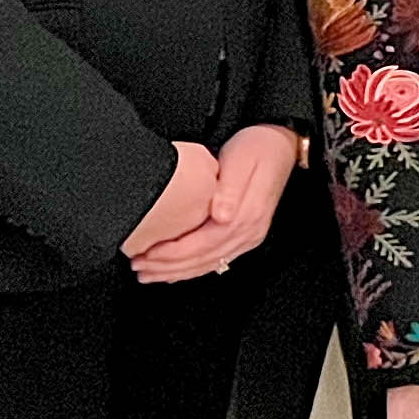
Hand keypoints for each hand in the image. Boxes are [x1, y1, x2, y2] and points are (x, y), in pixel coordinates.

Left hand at [131, 123, 301, 281]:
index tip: (146, 255)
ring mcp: (249, 236)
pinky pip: (216, 258)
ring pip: (208, 263)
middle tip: (139, 268)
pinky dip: (193, 268)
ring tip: (149, 273)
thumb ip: (230, 188)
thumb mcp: (242, 160)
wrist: (280, 146)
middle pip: (204, 259)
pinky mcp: (245, 234)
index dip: (172, 254)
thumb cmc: (257, 148)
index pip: (203, 244)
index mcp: (247, 215)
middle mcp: (249, 231)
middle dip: (168, 267)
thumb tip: (220, 216)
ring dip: (177, 272)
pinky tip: (176, 271)